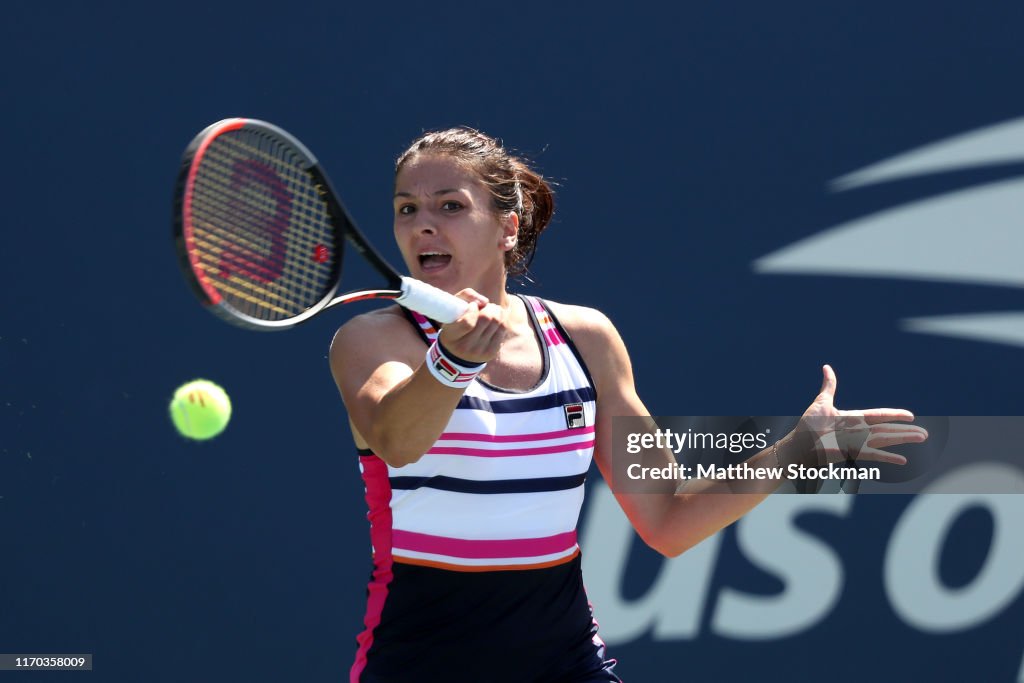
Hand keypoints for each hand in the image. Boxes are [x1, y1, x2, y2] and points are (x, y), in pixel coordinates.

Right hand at [436, 289, 509, 364]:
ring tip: (492, 310)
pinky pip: (503, 329)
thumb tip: (485, 301)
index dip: (473, 309)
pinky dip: (502, 320)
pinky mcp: (492, 352)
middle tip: (485, 306)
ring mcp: (480, 351)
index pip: (468, 322)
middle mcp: (465, 347)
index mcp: (451, 336)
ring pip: (497, 323)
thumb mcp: (453, 308)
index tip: (472, 306)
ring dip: (497, 311)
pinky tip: (496, 318)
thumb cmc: (456, 324)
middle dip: (488, 307)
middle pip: (486, 319)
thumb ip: (466, 295)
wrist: (458, 354)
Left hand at [794, 364, 927, 465]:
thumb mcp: (821, 402)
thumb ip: (829, 385)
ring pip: (886, 440)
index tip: (910, 415)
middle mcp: (859, 431)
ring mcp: (857, 442)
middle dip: (905, 431)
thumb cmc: (808, 425)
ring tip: (921, 438)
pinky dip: (888, 458)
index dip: (894, 415)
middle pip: (887, 430)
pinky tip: (902, 460)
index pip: (879, 415)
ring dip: (903, 439)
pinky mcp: (852, 452)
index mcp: (853, 418)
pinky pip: (874, 455)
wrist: (799, 443)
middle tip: (924, 433)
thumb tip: (827, 367)